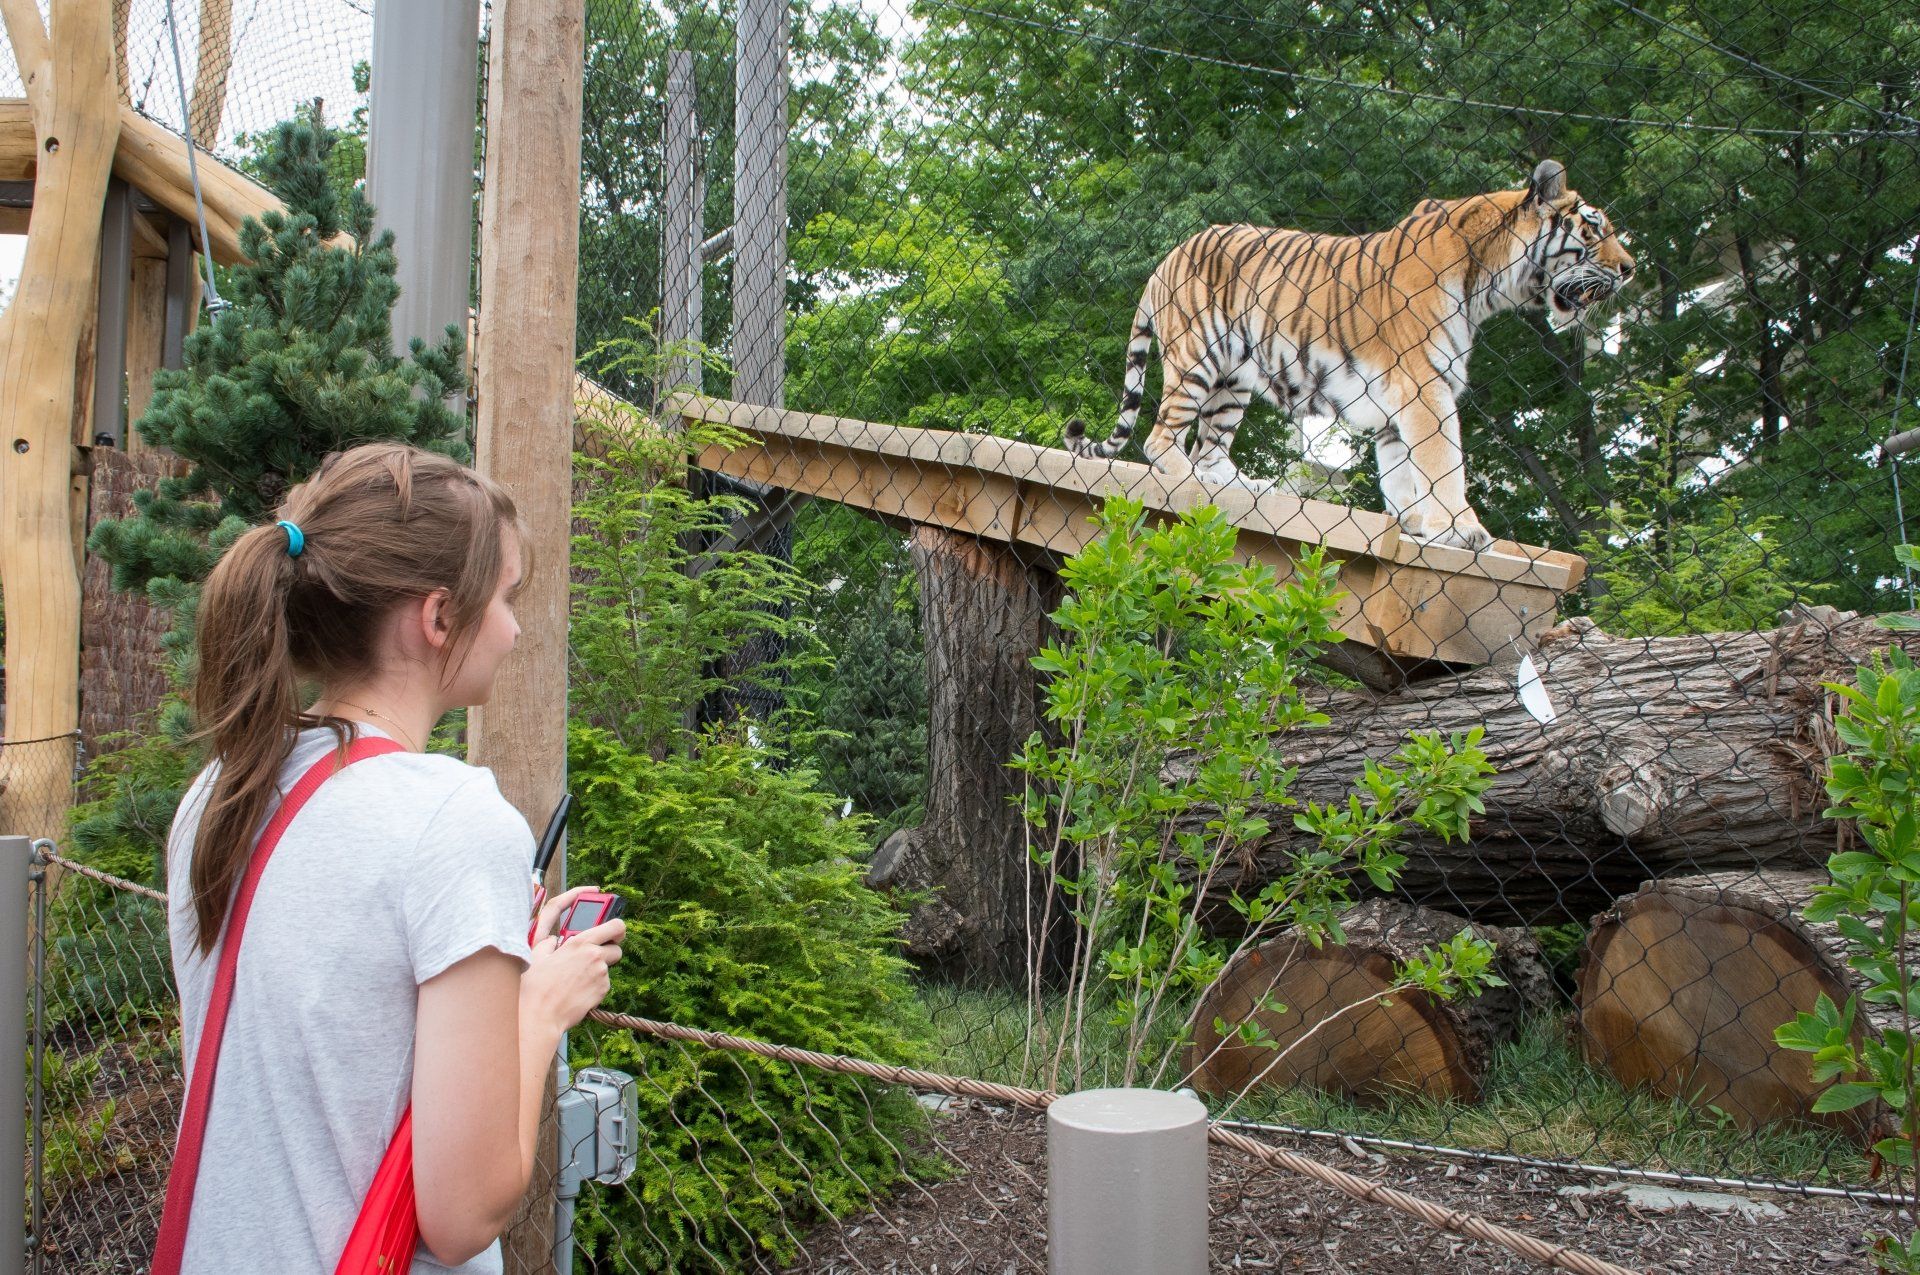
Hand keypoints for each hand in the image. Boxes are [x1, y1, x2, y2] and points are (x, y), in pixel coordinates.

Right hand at [522, 886, 624, 1035]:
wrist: (541, 1014)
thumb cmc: (536, 985)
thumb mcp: (537, 957)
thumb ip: (548, 944)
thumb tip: (552, 940)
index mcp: (581, 942)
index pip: (616, 927)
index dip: (618, 931)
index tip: (613, 936)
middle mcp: (595, 956)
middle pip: (617, 950)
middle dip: (608, 954)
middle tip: (590, 962)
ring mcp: (601, 974)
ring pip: (608, 969)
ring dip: (597, 973)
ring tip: (575, 981)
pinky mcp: (603, 991)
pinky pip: (603, 985)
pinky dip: (594, 988)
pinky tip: (577, 992)